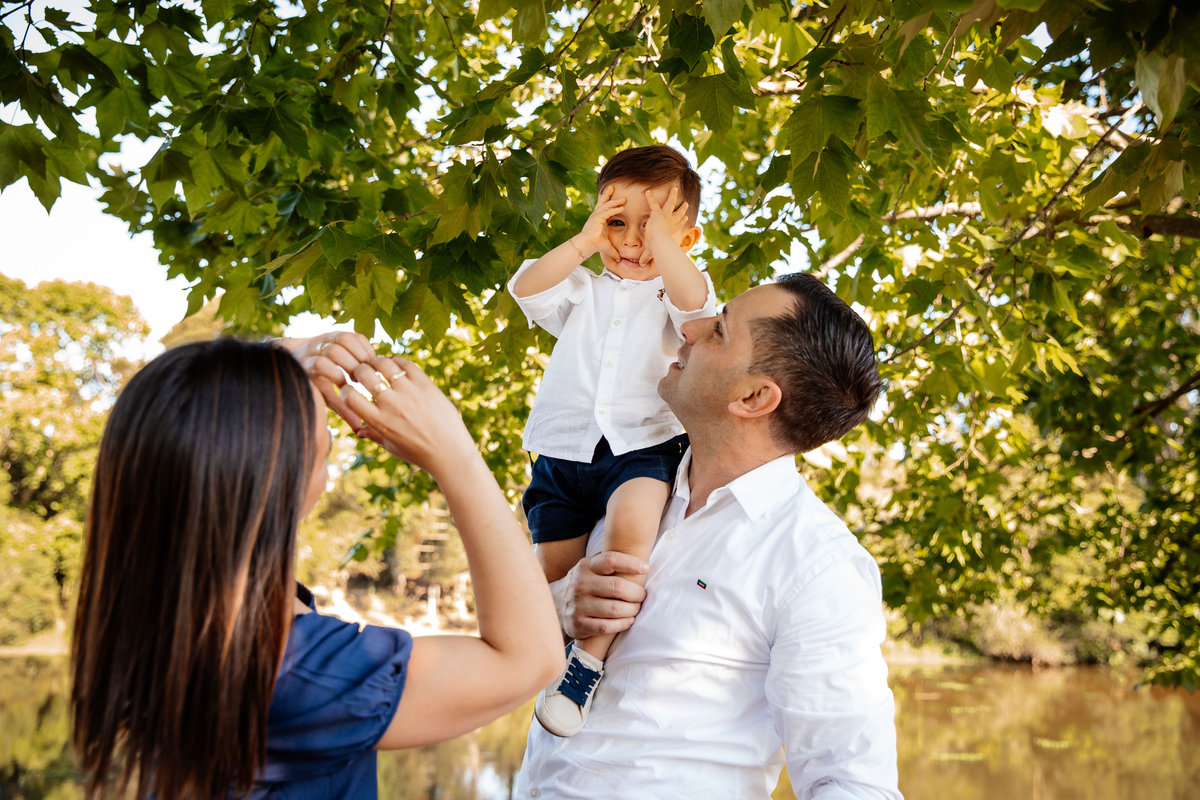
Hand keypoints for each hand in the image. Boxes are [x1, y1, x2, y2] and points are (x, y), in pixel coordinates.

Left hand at [280, 332, 375, 428]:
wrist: (300, 359)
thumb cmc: (315, 385)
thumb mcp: (324, 398)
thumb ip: (341, 409)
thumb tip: (359, 428)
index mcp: (307, 366)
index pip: (321, 365)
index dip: (336, 374)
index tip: (348, 386)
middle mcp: (313, 349)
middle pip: (333, 350)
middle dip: (351, 364)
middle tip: (361, 378)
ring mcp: (325, 338)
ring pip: (343, 338)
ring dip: (359, 354)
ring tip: (367, 368)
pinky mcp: (337, 333)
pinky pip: (353, 335)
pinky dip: (365, 347)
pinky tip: (370, 361)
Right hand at [344, 356, 477, 478]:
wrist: (450, 453)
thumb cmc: (419, 452)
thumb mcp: (392, 446)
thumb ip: (374, 435)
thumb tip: (359, 431)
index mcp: (380, 422)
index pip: (350, 397)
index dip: (345, 389)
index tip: (350, 388)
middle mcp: (393, 405)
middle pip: (365, 374)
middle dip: (359, 370)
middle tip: (362, 371)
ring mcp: (410, 393)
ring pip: (385, 364)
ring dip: (377, 362)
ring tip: (378, 365)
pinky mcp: (426, 386)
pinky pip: (407, 364)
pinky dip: (397, 361)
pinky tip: (396, 365)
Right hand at [552, 552, 647, 640]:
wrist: (555, 604)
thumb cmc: (583, 583)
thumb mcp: (589, 567)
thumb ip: (608, 562)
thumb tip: (638, 556)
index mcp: (586, 567)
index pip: (611, 560)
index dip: (631, 563)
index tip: (645, 568)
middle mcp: (581, 584)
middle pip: (618, 587)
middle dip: (637, 593)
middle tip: (642, 595)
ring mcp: (578, 605)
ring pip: (615, 609)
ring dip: (632, 610)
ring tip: (636, 608)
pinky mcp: (578, 624)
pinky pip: (607, 626)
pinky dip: (623, 624)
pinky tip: (628, 620)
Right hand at [577, 184, 624, 267]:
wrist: (586, 246)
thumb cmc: (594, 245)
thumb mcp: (607, 247)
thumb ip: (613, 251)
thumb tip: (619, 259)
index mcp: (597, 220)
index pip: (603, 208)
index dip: (606, 201)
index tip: (610, 195)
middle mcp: (596, 216)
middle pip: (603, 202)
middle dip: (608, 195)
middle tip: (612, 187)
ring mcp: (596, 216)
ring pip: (606, 206)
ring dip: (615, 201)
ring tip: (623, 199)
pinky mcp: (597, 218)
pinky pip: (607, 212)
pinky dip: (614, 210)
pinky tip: (621, 208)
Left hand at [641, 186, 688, 266]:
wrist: (658, 242)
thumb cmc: (657, 247)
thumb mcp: (651, 251)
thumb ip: (646, 257)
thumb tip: (640, 265)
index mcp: (672, 230)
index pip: (678, 224)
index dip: (682, 221)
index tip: (686, 218)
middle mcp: (671, 222)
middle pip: (678, 213)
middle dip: (682, 208)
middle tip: (686, 203)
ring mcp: (665, 216)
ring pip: (670, 203)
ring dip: (672, 195)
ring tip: (674, 188)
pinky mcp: (657, 212)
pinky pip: (653, 203)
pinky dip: (649, 197)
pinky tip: (647, 191)